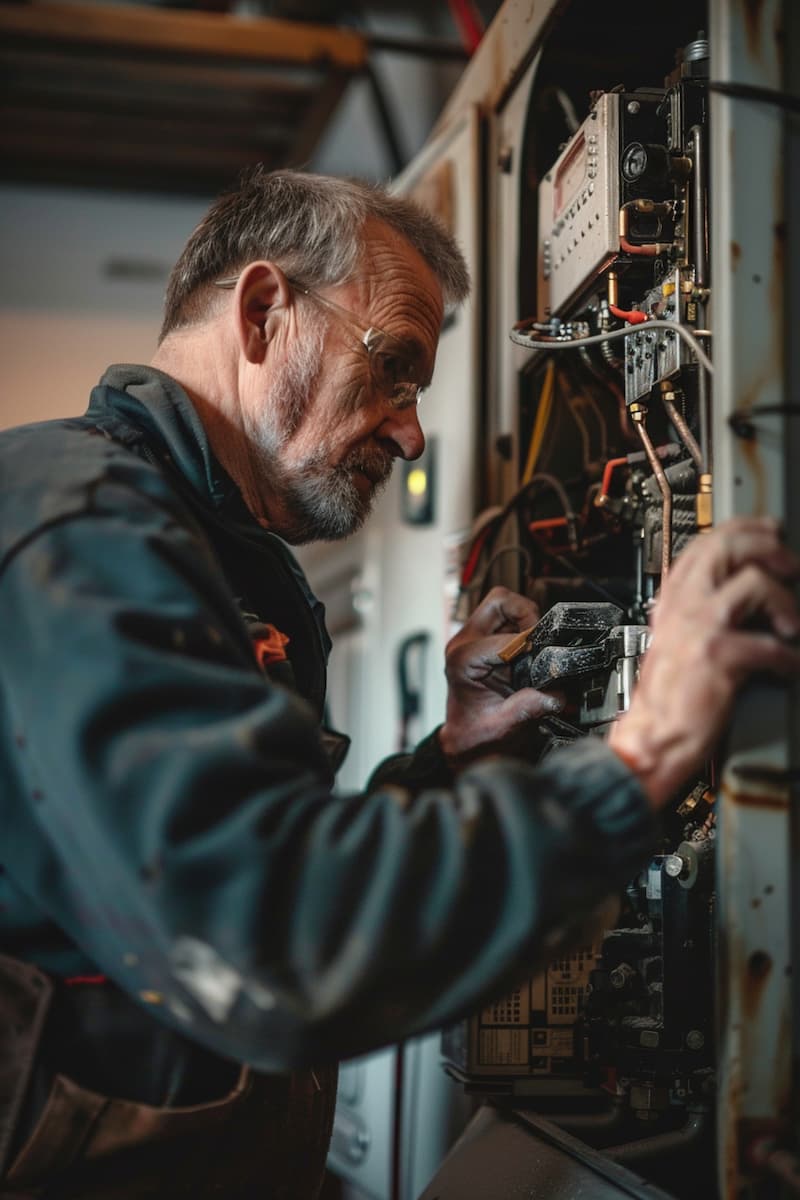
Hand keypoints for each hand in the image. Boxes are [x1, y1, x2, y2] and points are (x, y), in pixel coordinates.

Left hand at [439, 587, 564, 762]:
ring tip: (536, 647)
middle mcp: (464, 643)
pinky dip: (524, 626)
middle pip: (500, 602)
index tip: (546, 660)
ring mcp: (473, 637)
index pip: (503, 637)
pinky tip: (530, 650)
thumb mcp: (503, 726)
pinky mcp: (484, 639)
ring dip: (526, 619)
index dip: (529, 645)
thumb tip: (556, 693)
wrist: (464, 741)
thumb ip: (528, 708)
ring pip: (504, 604)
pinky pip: (508, 617)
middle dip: (527, 615)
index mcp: (462, 660)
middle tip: (540, 641)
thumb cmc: (475, 735)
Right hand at [608, 517, 799, 809]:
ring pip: (754, 584)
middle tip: (791, 567)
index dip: (744, 530)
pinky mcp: (718, 656)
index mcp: (672, 600)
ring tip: (793, 627)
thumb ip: (699, 611)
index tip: (770, 530)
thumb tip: (745, 593)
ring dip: (786, 605)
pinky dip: (789, 659)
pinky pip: (770, 644)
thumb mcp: (676, 641)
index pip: (706, 542)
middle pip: (727, 547)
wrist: (652, 738)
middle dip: (770, 550)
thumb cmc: (666, 698)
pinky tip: (791, 668)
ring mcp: (698, 628)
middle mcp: (683, 606)